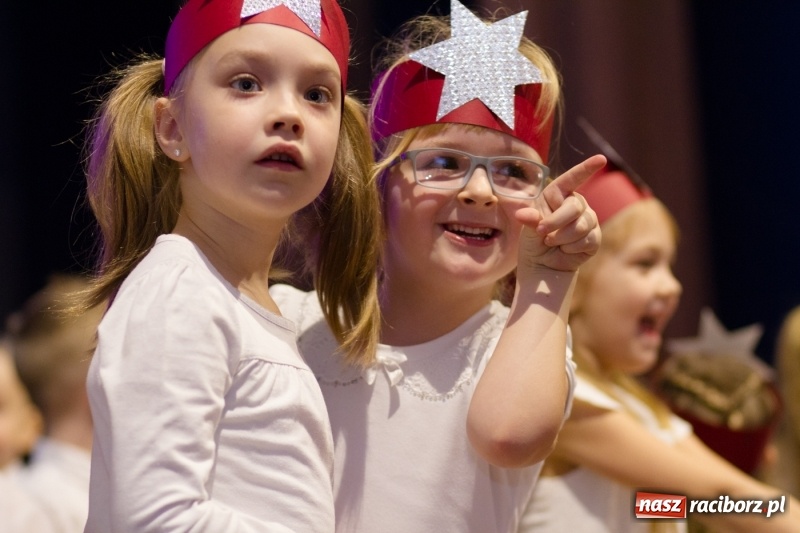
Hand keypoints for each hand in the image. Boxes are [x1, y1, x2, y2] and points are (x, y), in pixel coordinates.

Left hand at [515, 154, 605, 272]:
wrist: (543, 264)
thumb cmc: (534, 241)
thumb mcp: (528, 229)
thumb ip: (530, 220)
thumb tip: (522, 215)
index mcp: (558, 194)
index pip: (572, 178)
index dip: (586, 168)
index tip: (601, 159)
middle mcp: (576, 203)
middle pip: (574, 207)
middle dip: (555, 222)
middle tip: (542, 232)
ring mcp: (588, 219)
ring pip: (580, 226)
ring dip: (561, 238)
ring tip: (551, 242)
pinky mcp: (595, 237)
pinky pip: (586, 240)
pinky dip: (570, 248)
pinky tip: (565, 250)